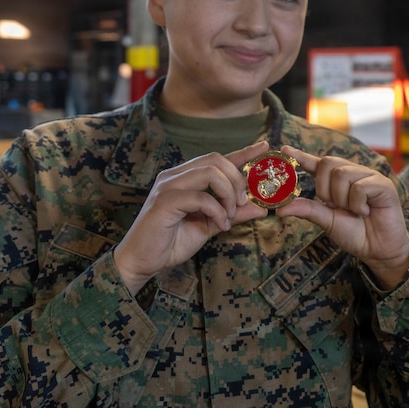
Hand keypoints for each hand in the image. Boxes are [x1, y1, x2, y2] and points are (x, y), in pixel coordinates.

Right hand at [113, 141, 270, 293]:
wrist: (143, 260)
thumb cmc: (173, 242)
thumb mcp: (210, 226)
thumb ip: (233, 214)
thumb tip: (261, 208)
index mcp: (186, 178)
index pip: (217, 158)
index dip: (242, 152)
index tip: (264, 146)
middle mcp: (176, 176)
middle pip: (215, 160)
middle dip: (237, 179)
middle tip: (243, 203)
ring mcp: (168, 186)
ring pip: (209, 173)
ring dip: (228, 194)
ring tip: (229, 215)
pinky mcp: (164, 201)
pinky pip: (200, 197)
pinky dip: (217, 211)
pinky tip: (220, 224)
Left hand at [276, 147, 408, 290]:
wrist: (378, 250)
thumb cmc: (355, 233)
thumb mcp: (327, 221)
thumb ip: (308, 210)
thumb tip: (280, 208)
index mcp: (338, 181)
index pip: (317, 164)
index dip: (301, 156)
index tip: (285, 150)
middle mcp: (354, 173)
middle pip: (327, 163)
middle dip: (324, 188)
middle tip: (334, 206)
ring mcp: (369, 176)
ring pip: (342, 174)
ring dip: (342, 198)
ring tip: (354, 211)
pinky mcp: (383, 184)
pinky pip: (360, 186)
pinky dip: (357, 204)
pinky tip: (366, 212)